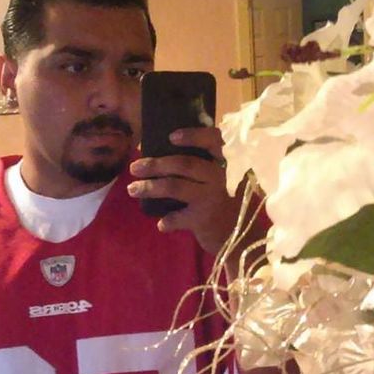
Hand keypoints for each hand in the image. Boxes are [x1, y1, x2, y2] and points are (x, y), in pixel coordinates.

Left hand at [128, 127, 238, 254]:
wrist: (241, 237)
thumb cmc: (224, 201)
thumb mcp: (220, 179)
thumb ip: (201, 165)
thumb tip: (161, 154)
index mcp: (224, 162)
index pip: (213, 140)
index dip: (193, 136)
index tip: (171, 137)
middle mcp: (220, 176)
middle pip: (184, 164)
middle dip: (156, 164)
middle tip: (134, 167)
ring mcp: (213, 197)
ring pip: (175, 186)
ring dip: (151, 187)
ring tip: (132, 189)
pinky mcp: (205, 219)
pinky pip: (179, 216)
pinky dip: (168, 220)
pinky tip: (161, 224)